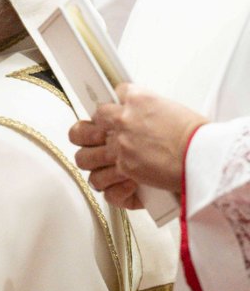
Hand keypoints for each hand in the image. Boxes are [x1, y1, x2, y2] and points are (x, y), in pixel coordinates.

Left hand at [69, 83, 207, 204]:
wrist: (207, 154)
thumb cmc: (198, 134)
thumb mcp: (172, 109)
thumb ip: (148, 112)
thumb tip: (141, 119)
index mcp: (136, 100)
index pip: (109, 100)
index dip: (110, 111)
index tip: (112, 117)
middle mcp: (122, 122)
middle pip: (83, 128)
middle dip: (86, 135)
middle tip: (96, 139)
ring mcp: (119, 147)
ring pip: (84, 159)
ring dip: (94, 164)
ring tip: (105, 167)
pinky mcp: (124, 171)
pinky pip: (104, 185)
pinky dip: (113, 191)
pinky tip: (121, 188)